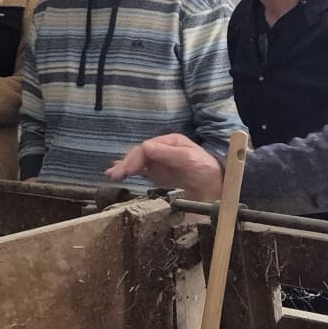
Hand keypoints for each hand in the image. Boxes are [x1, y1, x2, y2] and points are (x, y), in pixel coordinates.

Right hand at [106, 134, 223, 196]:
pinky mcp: (159, 173)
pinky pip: (141, 170)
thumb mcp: (190, 158)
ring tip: (111, 174)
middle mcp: (162, 149)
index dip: (135, 158)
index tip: (126, 171)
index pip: (146, 148)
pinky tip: (119, 173)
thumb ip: (169, 153)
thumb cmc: (206, 169)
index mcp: (169, 142)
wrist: (216, 186)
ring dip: (124, 167)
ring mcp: (159, 161)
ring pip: (137, 161)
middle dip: (126, 163)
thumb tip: (146, 147)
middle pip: (139, 154)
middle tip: (113, 175)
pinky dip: (129, 171)